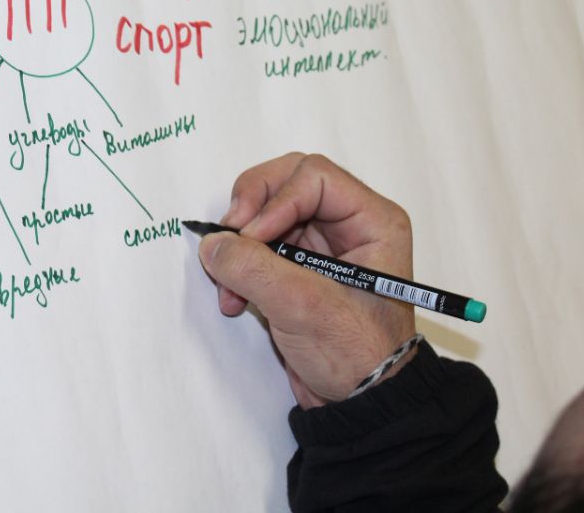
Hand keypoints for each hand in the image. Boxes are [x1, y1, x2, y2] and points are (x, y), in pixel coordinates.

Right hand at [198, 153, 415, 407]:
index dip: (275, 199)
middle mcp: (347, 224)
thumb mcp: (304, 307)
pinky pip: (256, 246)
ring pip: (264, 215)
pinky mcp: (295, 269)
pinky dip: (238, 266)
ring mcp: (319, 246)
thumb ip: (254, 269)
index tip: (250, 237)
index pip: (312, 177)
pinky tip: (232, 298)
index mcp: (371, 220)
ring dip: (238, 245)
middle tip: (228, 238)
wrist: (358, 406)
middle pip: (284, 184)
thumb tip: (213, 244)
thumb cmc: (356, 355)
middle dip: (250, 211)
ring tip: (227, 284)